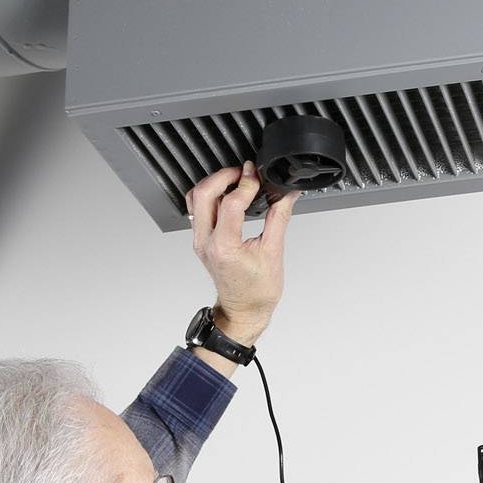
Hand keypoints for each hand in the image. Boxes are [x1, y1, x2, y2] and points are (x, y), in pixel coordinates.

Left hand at [185, 163, 293, 344]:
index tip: (258, 176)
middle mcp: (206, 242)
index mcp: (224, 247)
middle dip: (224, 176)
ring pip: (195, 199)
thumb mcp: (273, 252)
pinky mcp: (201, 240)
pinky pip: (198, 210)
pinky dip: (211, 196)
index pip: (231, 202)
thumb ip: (279, 218)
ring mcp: (200, 241)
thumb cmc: (256, 291)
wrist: (244, 310)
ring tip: (235, 180)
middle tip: (244, 172)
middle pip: (203, 194)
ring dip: (214, 184)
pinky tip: (228, 195)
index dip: (247, 184)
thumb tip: (286, 195)